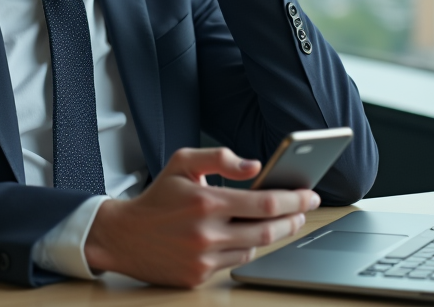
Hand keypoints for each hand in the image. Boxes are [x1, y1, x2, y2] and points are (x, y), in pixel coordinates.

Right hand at [84, 147, 319, 287]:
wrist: (123, 236)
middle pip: (268, 230)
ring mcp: (204, 258)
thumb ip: (219, 158)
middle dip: (293, 219)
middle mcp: (207, 233)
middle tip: (304, 210)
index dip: (293, 199)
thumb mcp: (181, 162)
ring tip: (283, 221)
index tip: (310, 194)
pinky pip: (237, 262)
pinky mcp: (199, 275)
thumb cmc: (157, 197)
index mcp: (206, 202)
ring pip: (255, 247)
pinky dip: (248, 248)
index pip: (264, 203)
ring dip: (274, 233)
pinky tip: (251, 236)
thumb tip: (254, 166)